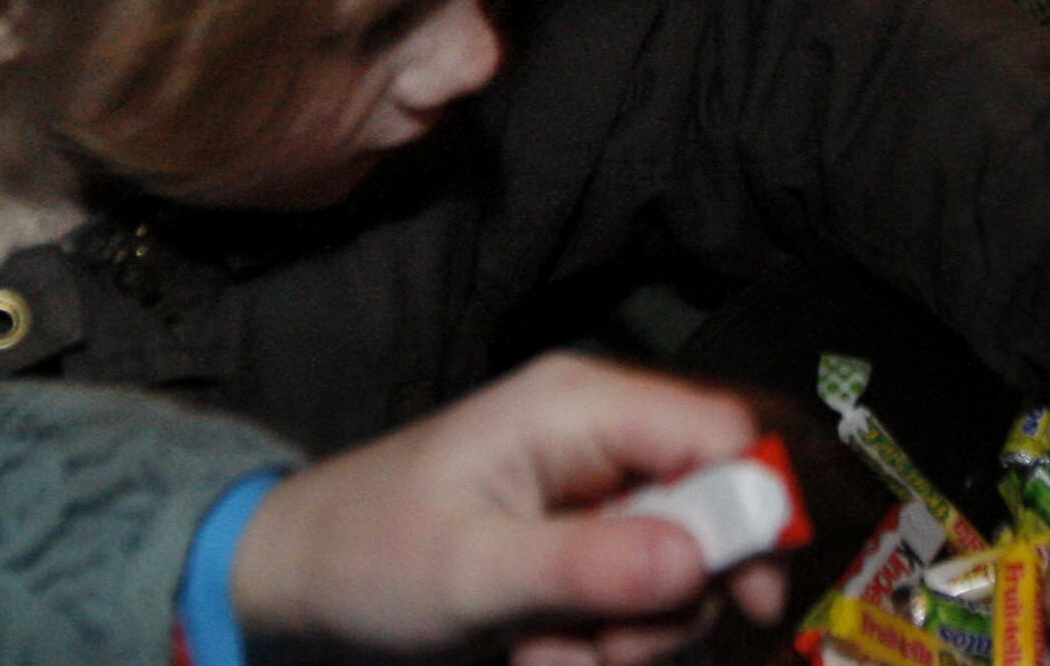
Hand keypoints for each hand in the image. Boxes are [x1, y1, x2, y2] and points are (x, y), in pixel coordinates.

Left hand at [231, 353, 787, 665]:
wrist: (292, 584)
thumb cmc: (364, 557)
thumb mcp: (473, 572)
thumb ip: (589, 566)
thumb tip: (700, 561)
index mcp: (579, 408)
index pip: (722, 432)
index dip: (757, 508)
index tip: (753, 595)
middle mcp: (602, 440)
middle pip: (717, 514)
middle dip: (675, 601)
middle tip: (609, 650)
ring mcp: (595, 498)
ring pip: (684, 573)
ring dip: (632, 636)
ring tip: (546, 655)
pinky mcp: (583, 549)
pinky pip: (640, 601)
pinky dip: (604, 644)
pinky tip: (539, 653)